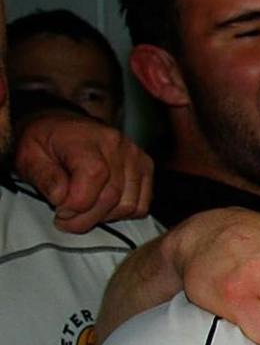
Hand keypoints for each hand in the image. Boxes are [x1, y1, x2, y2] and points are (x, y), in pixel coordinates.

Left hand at [16, 111, 152, 232]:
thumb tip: (61, 197)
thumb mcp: (29, 155)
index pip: (94, 177)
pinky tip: (102, 206)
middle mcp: (117, 145)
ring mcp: (135, 157)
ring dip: (103, 217)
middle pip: (112, 196)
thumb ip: (44, 176)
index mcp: (86, 139)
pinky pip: (141, 205)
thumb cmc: (46, 141)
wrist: (61, 126)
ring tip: (84, 210)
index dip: (76, 203)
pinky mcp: (145, 168)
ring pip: (128, 206)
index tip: (59, 212)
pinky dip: (121, 214)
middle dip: (85, 217)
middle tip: (66, 219)